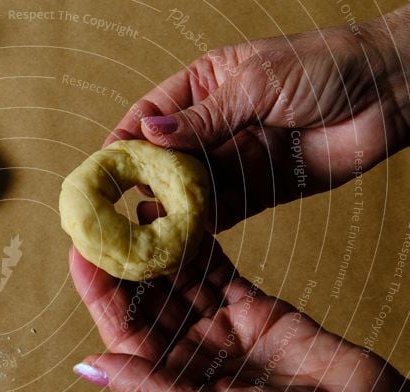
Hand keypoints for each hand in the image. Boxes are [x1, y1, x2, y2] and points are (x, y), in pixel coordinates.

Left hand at [70, 204, 409, 391]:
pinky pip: (218, 272)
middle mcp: (188, 354)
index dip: (99, 293)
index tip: (81, 253)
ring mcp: (222, 328)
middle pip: (144, 301)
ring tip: (135, 209)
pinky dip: (200, 246)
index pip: (121, 331)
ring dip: (157, 248)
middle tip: (104, 218)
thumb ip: (147, 389)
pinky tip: (180, 218)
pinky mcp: (256, 308)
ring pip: (177, 281)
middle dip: (122, 263)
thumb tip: (86, 367)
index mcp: (169, 384)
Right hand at [107, 6, 409, 229]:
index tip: (100, 168)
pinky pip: (220, 210)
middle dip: (140, 181)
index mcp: (205, 85)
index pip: (151, 115)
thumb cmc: (327, 67)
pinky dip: (201, 223)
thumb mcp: (256, 84)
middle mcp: (213, 124)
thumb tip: (147, 134)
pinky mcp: (257, 189)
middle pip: (163, 157)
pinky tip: (181, 235)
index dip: (124, 140)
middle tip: (113, 209)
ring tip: (143, 228)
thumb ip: (202, 118)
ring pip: (188, 188)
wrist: (392, 93)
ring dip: (168, 207)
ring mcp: (234, 158)